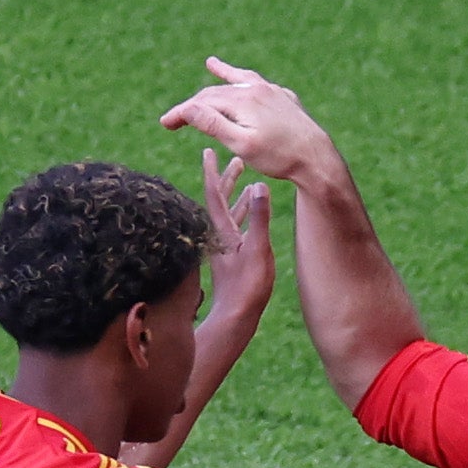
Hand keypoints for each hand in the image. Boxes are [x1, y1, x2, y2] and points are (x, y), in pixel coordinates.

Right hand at [161, 59, 343, 187]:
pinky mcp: (286, 100)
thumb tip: (187, 107)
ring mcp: (273, 92)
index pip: (202, 102)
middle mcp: (256, 89)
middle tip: (174, 118)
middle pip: (217, 91)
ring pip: (240, 81)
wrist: (318, 159)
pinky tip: (251, 82)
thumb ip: (213, 124)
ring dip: (223, 74)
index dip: (181, 112)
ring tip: (211, 64)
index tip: (164, 124)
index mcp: (242, 99)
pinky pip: (261, 85)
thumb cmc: (278, 156)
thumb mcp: (241, 145)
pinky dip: (248, 80)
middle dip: (194, 103)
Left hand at [197, 145, 273, 324]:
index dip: (212, 171)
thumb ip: (259, 217)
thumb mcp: (257, 249)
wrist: (236, 317)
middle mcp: (219, 235)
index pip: (214, 193)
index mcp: (221, 230)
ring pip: (228, 212)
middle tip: (233, 158)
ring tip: (244, 177)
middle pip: (219, 199)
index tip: (208, 151)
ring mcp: (224, 246)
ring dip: (235, 194)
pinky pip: (235, 226)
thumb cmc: (247, 286)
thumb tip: (258, 185)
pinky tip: (250, 210)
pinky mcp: (231, 256)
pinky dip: (242, 212)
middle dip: (225, 178)